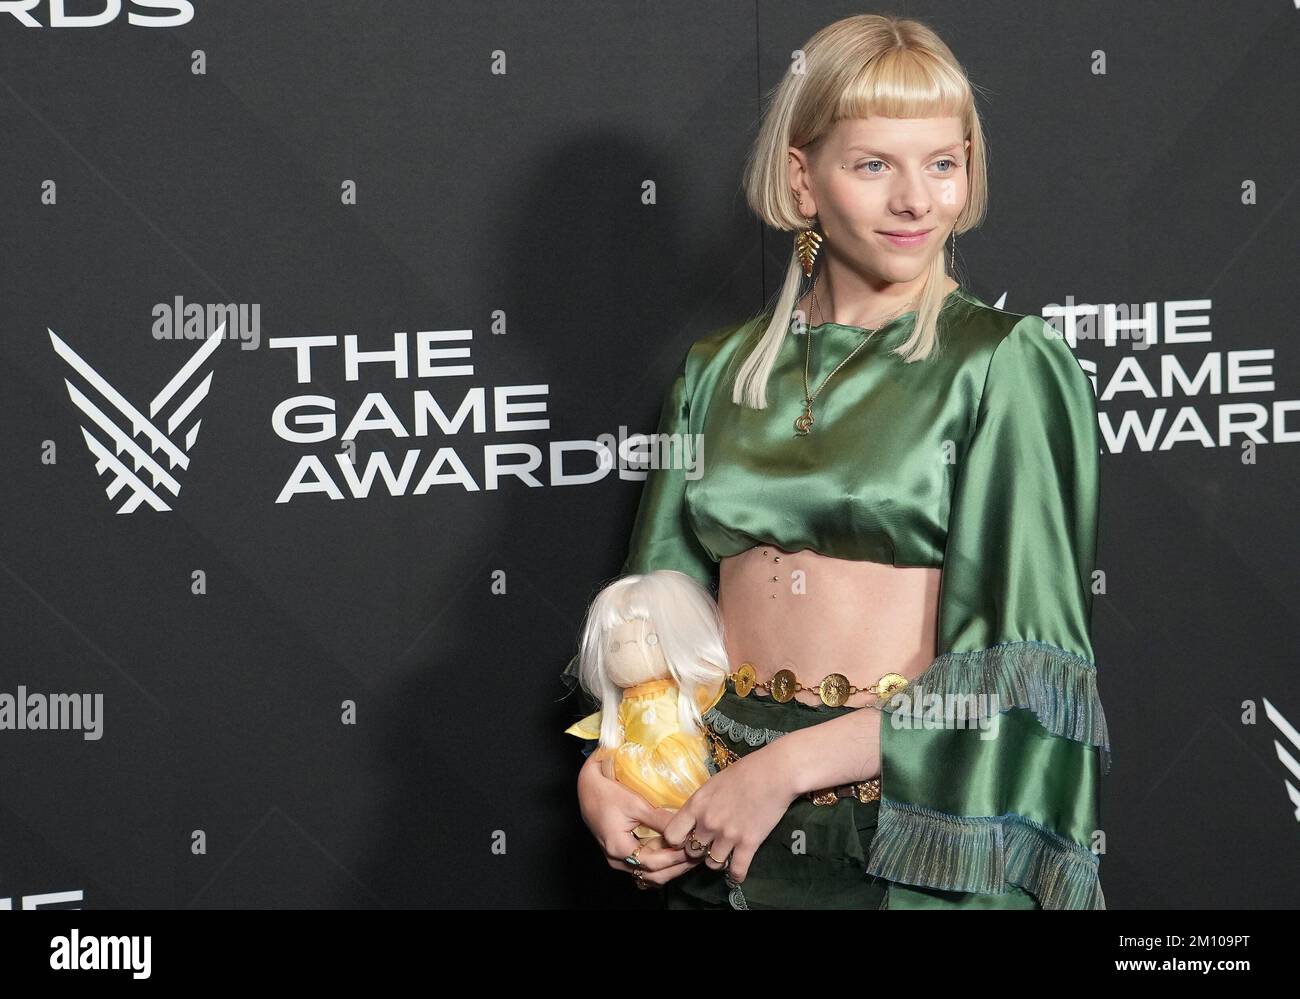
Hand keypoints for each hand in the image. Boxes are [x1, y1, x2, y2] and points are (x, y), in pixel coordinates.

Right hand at [576, 751, 702, 887]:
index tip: (693, 848)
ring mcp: (617, 859)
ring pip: (648, 875)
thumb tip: (685, 828)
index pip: (654, 864)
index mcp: (619, 848)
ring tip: (689, 857)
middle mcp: (616, 859)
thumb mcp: (635, 803)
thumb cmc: (607, 791)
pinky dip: (659, 866)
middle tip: (698, 856)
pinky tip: (673, 856)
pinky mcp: (620, 854)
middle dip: (677, 868)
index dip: (676, 858)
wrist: (585, 787)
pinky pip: (642, 867)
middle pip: (652, 875)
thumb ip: (660, 819)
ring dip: (669, 869)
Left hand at [661, 747, 797, 883]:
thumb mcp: (713, 783)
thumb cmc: (745, 771)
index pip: (672, 835)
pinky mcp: (748, 843)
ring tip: (724, 855)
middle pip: (692, 852)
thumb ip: (702, 803)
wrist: (775, 773)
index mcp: (696, 805)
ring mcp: (728, 835)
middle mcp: (708, 823)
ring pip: (712, 864)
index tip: (686, 839)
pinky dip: (737, 875)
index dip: (677, 840)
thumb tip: (695, 817)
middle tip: (709, 847)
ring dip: (717, 861)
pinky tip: (738, 873)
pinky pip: (736, 870)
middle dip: (699, 851)